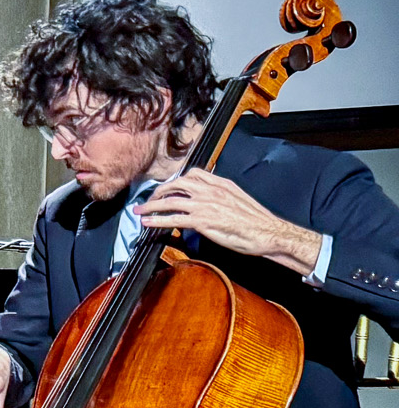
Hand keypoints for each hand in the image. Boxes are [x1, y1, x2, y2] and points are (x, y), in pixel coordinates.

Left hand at [138, 169, 323, 272]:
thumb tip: (209, 201)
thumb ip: (222, 196)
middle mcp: (212, 191)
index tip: (167, 187)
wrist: (268, 233)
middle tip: (150, 200)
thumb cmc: (257, 221)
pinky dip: (157, 220)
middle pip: (177, 184)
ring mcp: (206, 205)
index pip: (193, 174)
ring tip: (140, 211)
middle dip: (159, 191)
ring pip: (171, 200)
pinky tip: (148, 223)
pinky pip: (174, 218)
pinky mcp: (203, 221)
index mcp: (221, 184)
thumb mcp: (238, 199)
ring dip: (151, 205)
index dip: (176, 180)